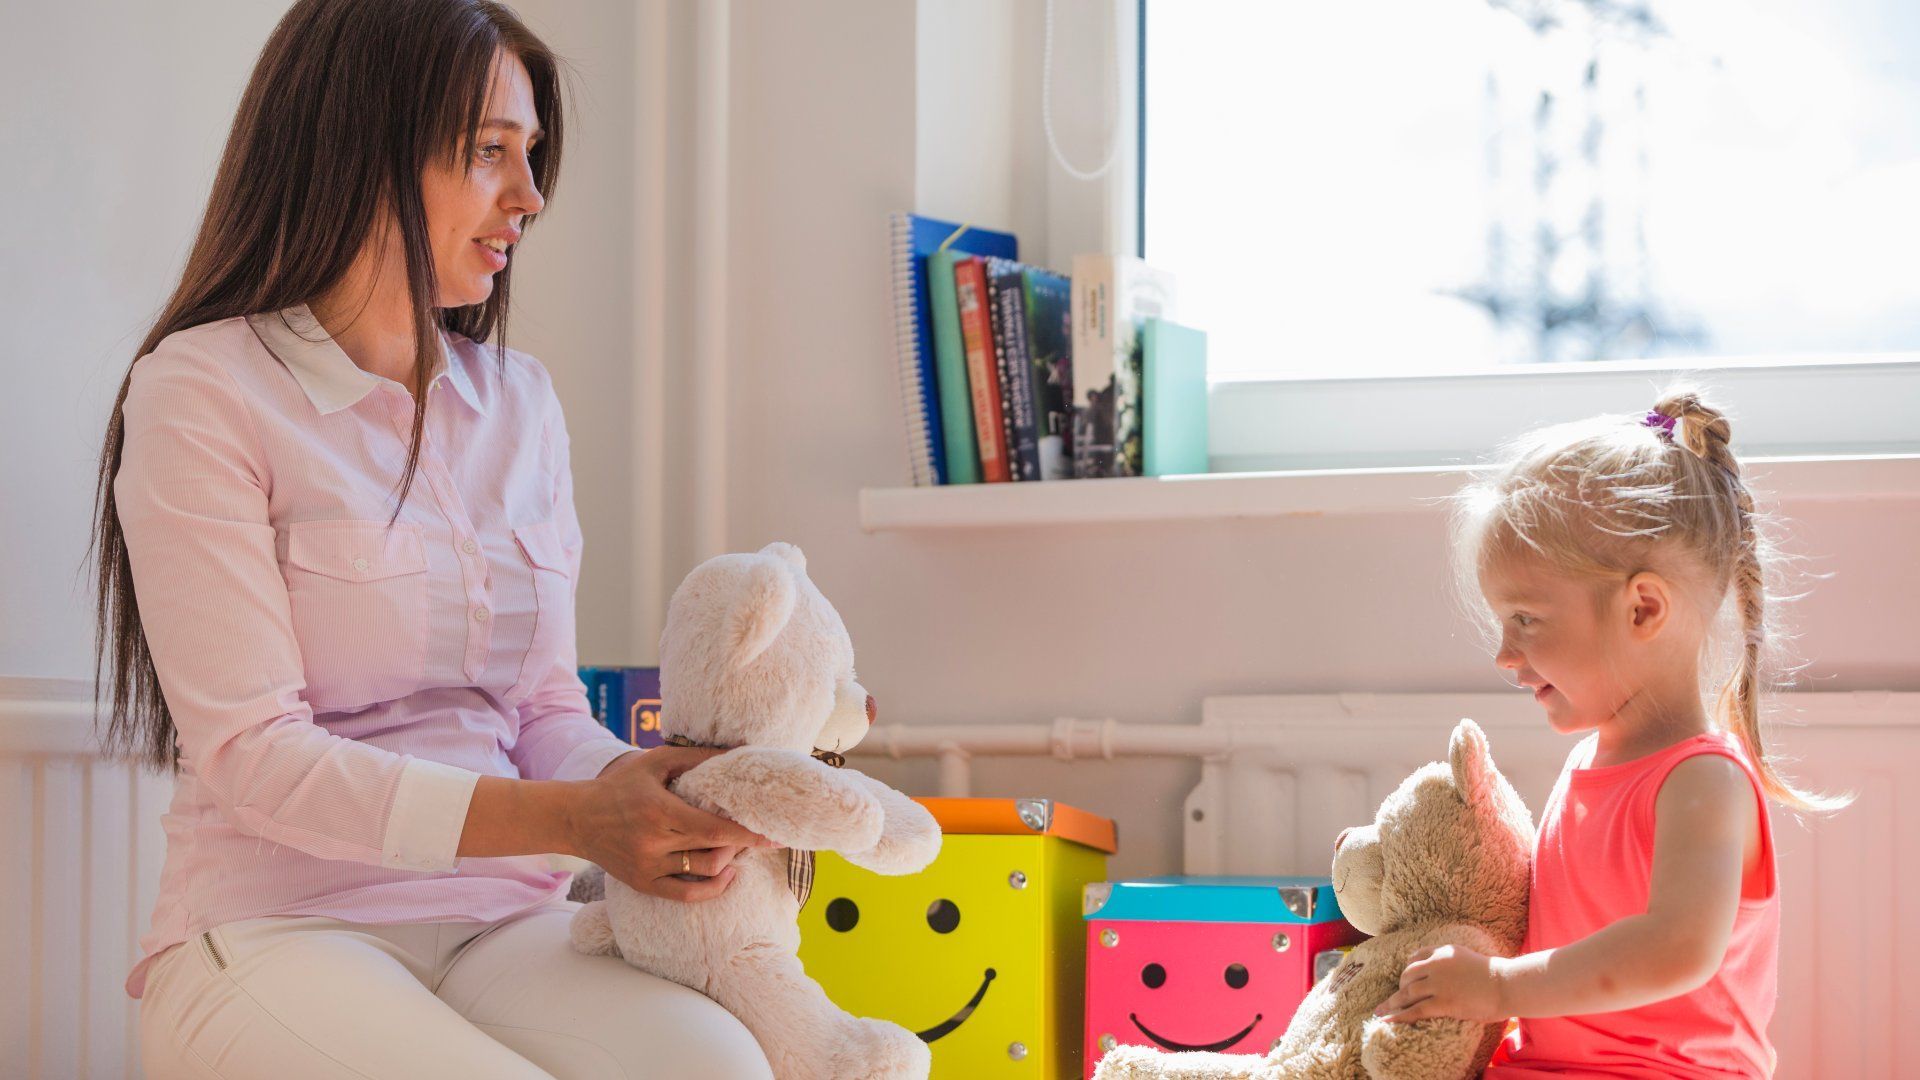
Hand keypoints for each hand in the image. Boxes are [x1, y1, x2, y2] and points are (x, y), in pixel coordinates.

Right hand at [567, 747, 774, 901]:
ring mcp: (648, 868)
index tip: (774, 833)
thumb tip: (738, 751)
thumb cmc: (620, 785)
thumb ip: (696, 757)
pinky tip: (726, 875)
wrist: (576, 818)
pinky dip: (711, 890)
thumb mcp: (655, 762)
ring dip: (729, 862)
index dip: (747, 834)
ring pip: (703, 874)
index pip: (714, 829)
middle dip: (744, 846)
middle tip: (763, 834)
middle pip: (714, 853)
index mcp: (660, 812)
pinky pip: (685, 896)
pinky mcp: (643, 884)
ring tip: (739, 846)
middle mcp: (654, 844)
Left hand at [1373, 944, 1507, 1023]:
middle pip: (1408, 974)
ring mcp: (1439, 983)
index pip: (1416, 956)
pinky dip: (1398, 1016)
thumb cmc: (1494, 975)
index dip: (1408, 969)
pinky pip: (1414, 1010)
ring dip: (1392, 1003)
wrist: (1507, 985)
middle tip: (1394, 998)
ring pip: (1407, 992)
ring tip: (1381, 1010)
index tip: (1404, 978)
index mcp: (1443, 951)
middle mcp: (1437, 964)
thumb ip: (1451, 960)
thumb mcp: (1467, 957)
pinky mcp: (1443, 1002)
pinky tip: (1387, 1020)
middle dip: (1399, 986)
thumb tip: (1442, 969)